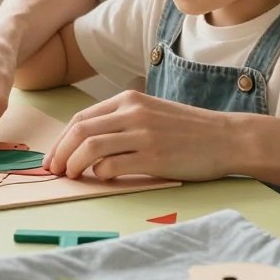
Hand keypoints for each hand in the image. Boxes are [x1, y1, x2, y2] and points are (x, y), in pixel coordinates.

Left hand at [43, 90, 232, 181]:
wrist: (226, 138)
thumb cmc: (188, 130)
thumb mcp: (152, 113)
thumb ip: (123, 121)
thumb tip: (87, 144)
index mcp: (129, 100)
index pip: (82, 118)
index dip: (61, 139)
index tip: (53, 157)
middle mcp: (133, 113)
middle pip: (80, 131)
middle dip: (60, 152)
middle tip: (53, 170)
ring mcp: (143, 134)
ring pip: (91, 147)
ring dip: (74, 164)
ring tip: (71, 176)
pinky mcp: (154, 157)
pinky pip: (113, 166)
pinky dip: (99, 174)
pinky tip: (101, 179)